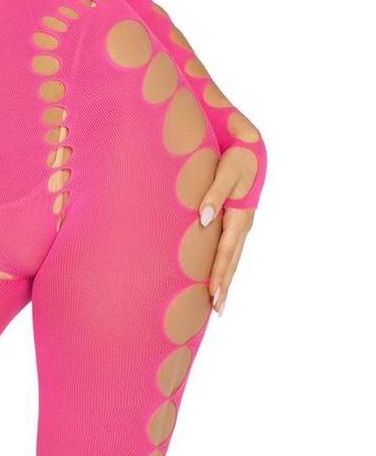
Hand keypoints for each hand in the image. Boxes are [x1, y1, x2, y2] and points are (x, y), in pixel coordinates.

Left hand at [198, 148, 256, 316]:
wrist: (252, 146)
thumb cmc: (238, 158)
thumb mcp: (227, 172)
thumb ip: (214, 194)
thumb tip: (204, 218)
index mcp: (240, 216)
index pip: (226, 252)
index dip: (219, 274)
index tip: (213, 295)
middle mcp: (243, 224)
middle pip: (232, 261)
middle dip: (225, 285)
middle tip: (216, 309)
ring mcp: (242, 223)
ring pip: (233, 256)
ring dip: (226, 278)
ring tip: (219, 299)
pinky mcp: (237, 218)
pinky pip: (231, 246)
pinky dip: (226, 262)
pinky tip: (219, 270)